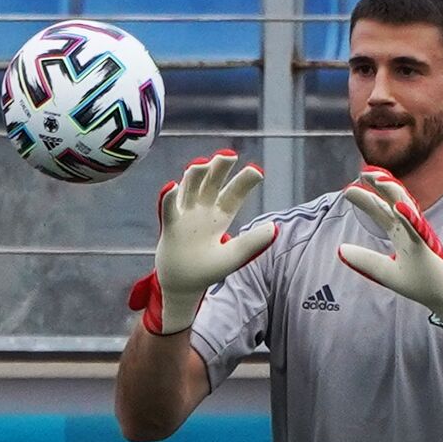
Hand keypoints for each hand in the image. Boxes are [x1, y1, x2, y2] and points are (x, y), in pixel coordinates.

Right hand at [128, 150, 276, 333]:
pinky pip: (168, 209)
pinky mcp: (170, 226)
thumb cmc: (209, 270)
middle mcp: (203, 210)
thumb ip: (251, 243)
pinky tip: (173, 186)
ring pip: (190, 188)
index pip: (234, 194)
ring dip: (195, 175)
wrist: (182, 286)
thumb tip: (273, 227)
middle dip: (220, 169)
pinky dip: (169, 197)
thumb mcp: (234, 256)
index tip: (257, 171)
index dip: (244, 182)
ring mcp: (185, 215)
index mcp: (221, 216)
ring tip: (203, 163)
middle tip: (230, 155)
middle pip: (212, 183)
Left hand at [337, 167, 442, 343]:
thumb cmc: (416, 281)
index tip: (348, 190)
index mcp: (399, 233)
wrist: (440, 298)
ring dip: (393, 193)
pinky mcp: (426, 247)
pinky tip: (398, 207)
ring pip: (406, 208)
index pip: (380, 211)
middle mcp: (409, 230)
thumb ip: (364, 259)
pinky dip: (408, 218)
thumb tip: (340, 249)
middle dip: (379, 186)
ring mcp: (419, 236)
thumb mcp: (383, 271)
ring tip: (378, 179)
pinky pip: (416, 230)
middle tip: (363, 173)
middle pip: (392, 203)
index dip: (365, 199)